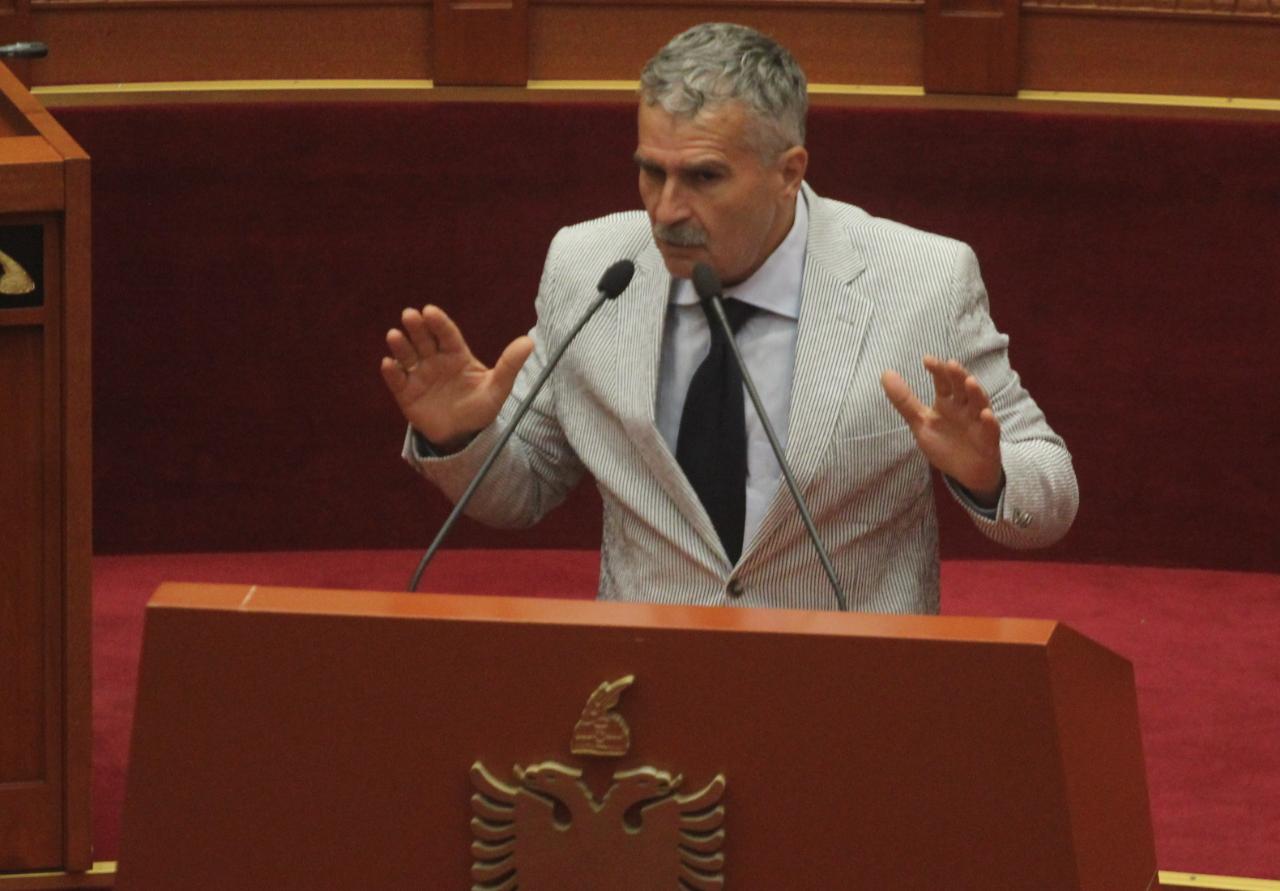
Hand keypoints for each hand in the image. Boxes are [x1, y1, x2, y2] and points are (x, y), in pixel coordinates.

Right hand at [380, 305, 533, 450]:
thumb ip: (510, 365)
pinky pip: (397, 380)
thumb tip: (529, 341)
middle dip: (417, 327)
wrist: (464, 436)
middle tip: (410, 315)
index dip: (439, 322)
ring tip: (394, 335)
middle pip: (424, 340)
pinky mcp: (406, 393)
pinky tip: (388, 364)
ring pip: (407, 356)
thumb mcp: (497, 388)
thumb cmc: (481, 407)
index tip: (430, 311)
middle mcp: (435, 360)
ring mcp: (419, 376)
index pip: (447, 334)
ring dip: (400, 345)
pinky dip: (391, 372)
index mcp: (456, 355)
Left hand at [880, 356, 1002, 504]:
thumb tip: (885, 373)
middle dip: (957, 376)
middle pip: (962, 388)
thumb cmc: (945, 443)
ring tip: (970, 381)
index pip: (943, 382)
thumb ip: (904, 400)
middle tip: (950, 364)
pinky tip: (986, 414)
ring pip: (979, 403)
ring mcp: (978, 422)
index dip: (937, 371)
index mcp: (947, 403)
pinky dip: (989, 422)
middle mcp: (964, 408)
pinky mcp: (988, 440)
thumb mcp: (920, 422)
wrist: (965, 472)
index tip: (927, 359)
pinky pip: (991, 430)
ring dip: (976, 392)